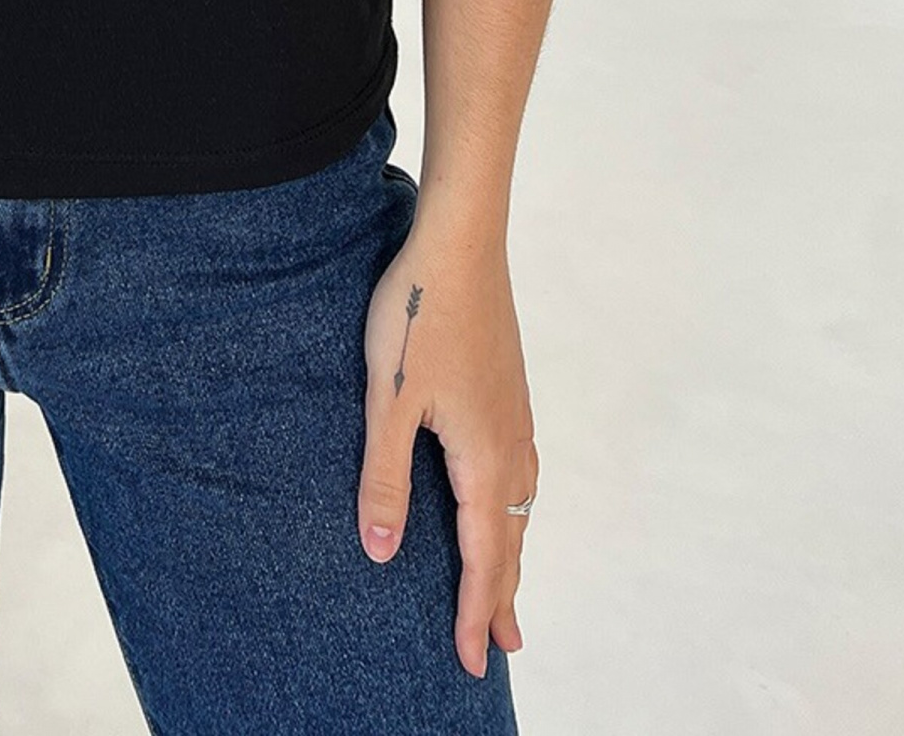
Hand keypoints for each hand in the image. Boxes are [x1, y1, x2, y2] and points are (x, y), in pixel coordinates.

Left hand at [357, 210, 537, 680]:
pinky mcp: (509, 391)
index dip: (473, 610)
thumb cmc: (418, 315)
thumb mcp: (388, 401)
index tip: (469, 660)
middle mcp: (511, 445)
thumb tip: (383, 553)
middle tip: (498, 649)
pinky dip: (513, 510)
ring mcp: (515, 416)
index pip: (483, 556)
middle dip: (500, 597)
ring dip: (510, 553)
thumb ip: (385, 478)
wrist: (460, 243)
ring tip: (504, 589)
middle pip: (509, 539)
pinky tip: (504, 500)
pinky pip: (519, 473)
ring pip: (519, 505)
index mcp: (483, 457)